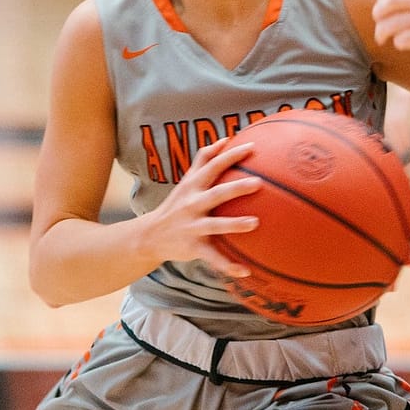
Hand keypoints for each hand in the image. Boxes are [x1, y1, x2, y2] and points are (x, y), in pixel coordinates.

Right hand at [138, 136, 261, 277]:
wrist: (150, 235)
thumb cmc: (177, 204)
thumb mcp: (187, 180)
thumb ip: (204, 159)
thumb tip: (226, 138)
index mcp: (193, 186)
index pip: (213, 166)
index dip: (232, 155)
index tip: (252, 147)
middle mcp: (192, 204)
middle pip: (216, 193)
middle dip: (236, 188)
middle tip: (259, 183)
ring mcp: (192, 226)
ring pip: (215, 225)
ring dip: (235, 225)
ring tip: (255, 223)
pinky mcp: (193, 247)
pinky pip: (213, 258)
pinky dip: (229, 266)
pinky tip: (246, 271)